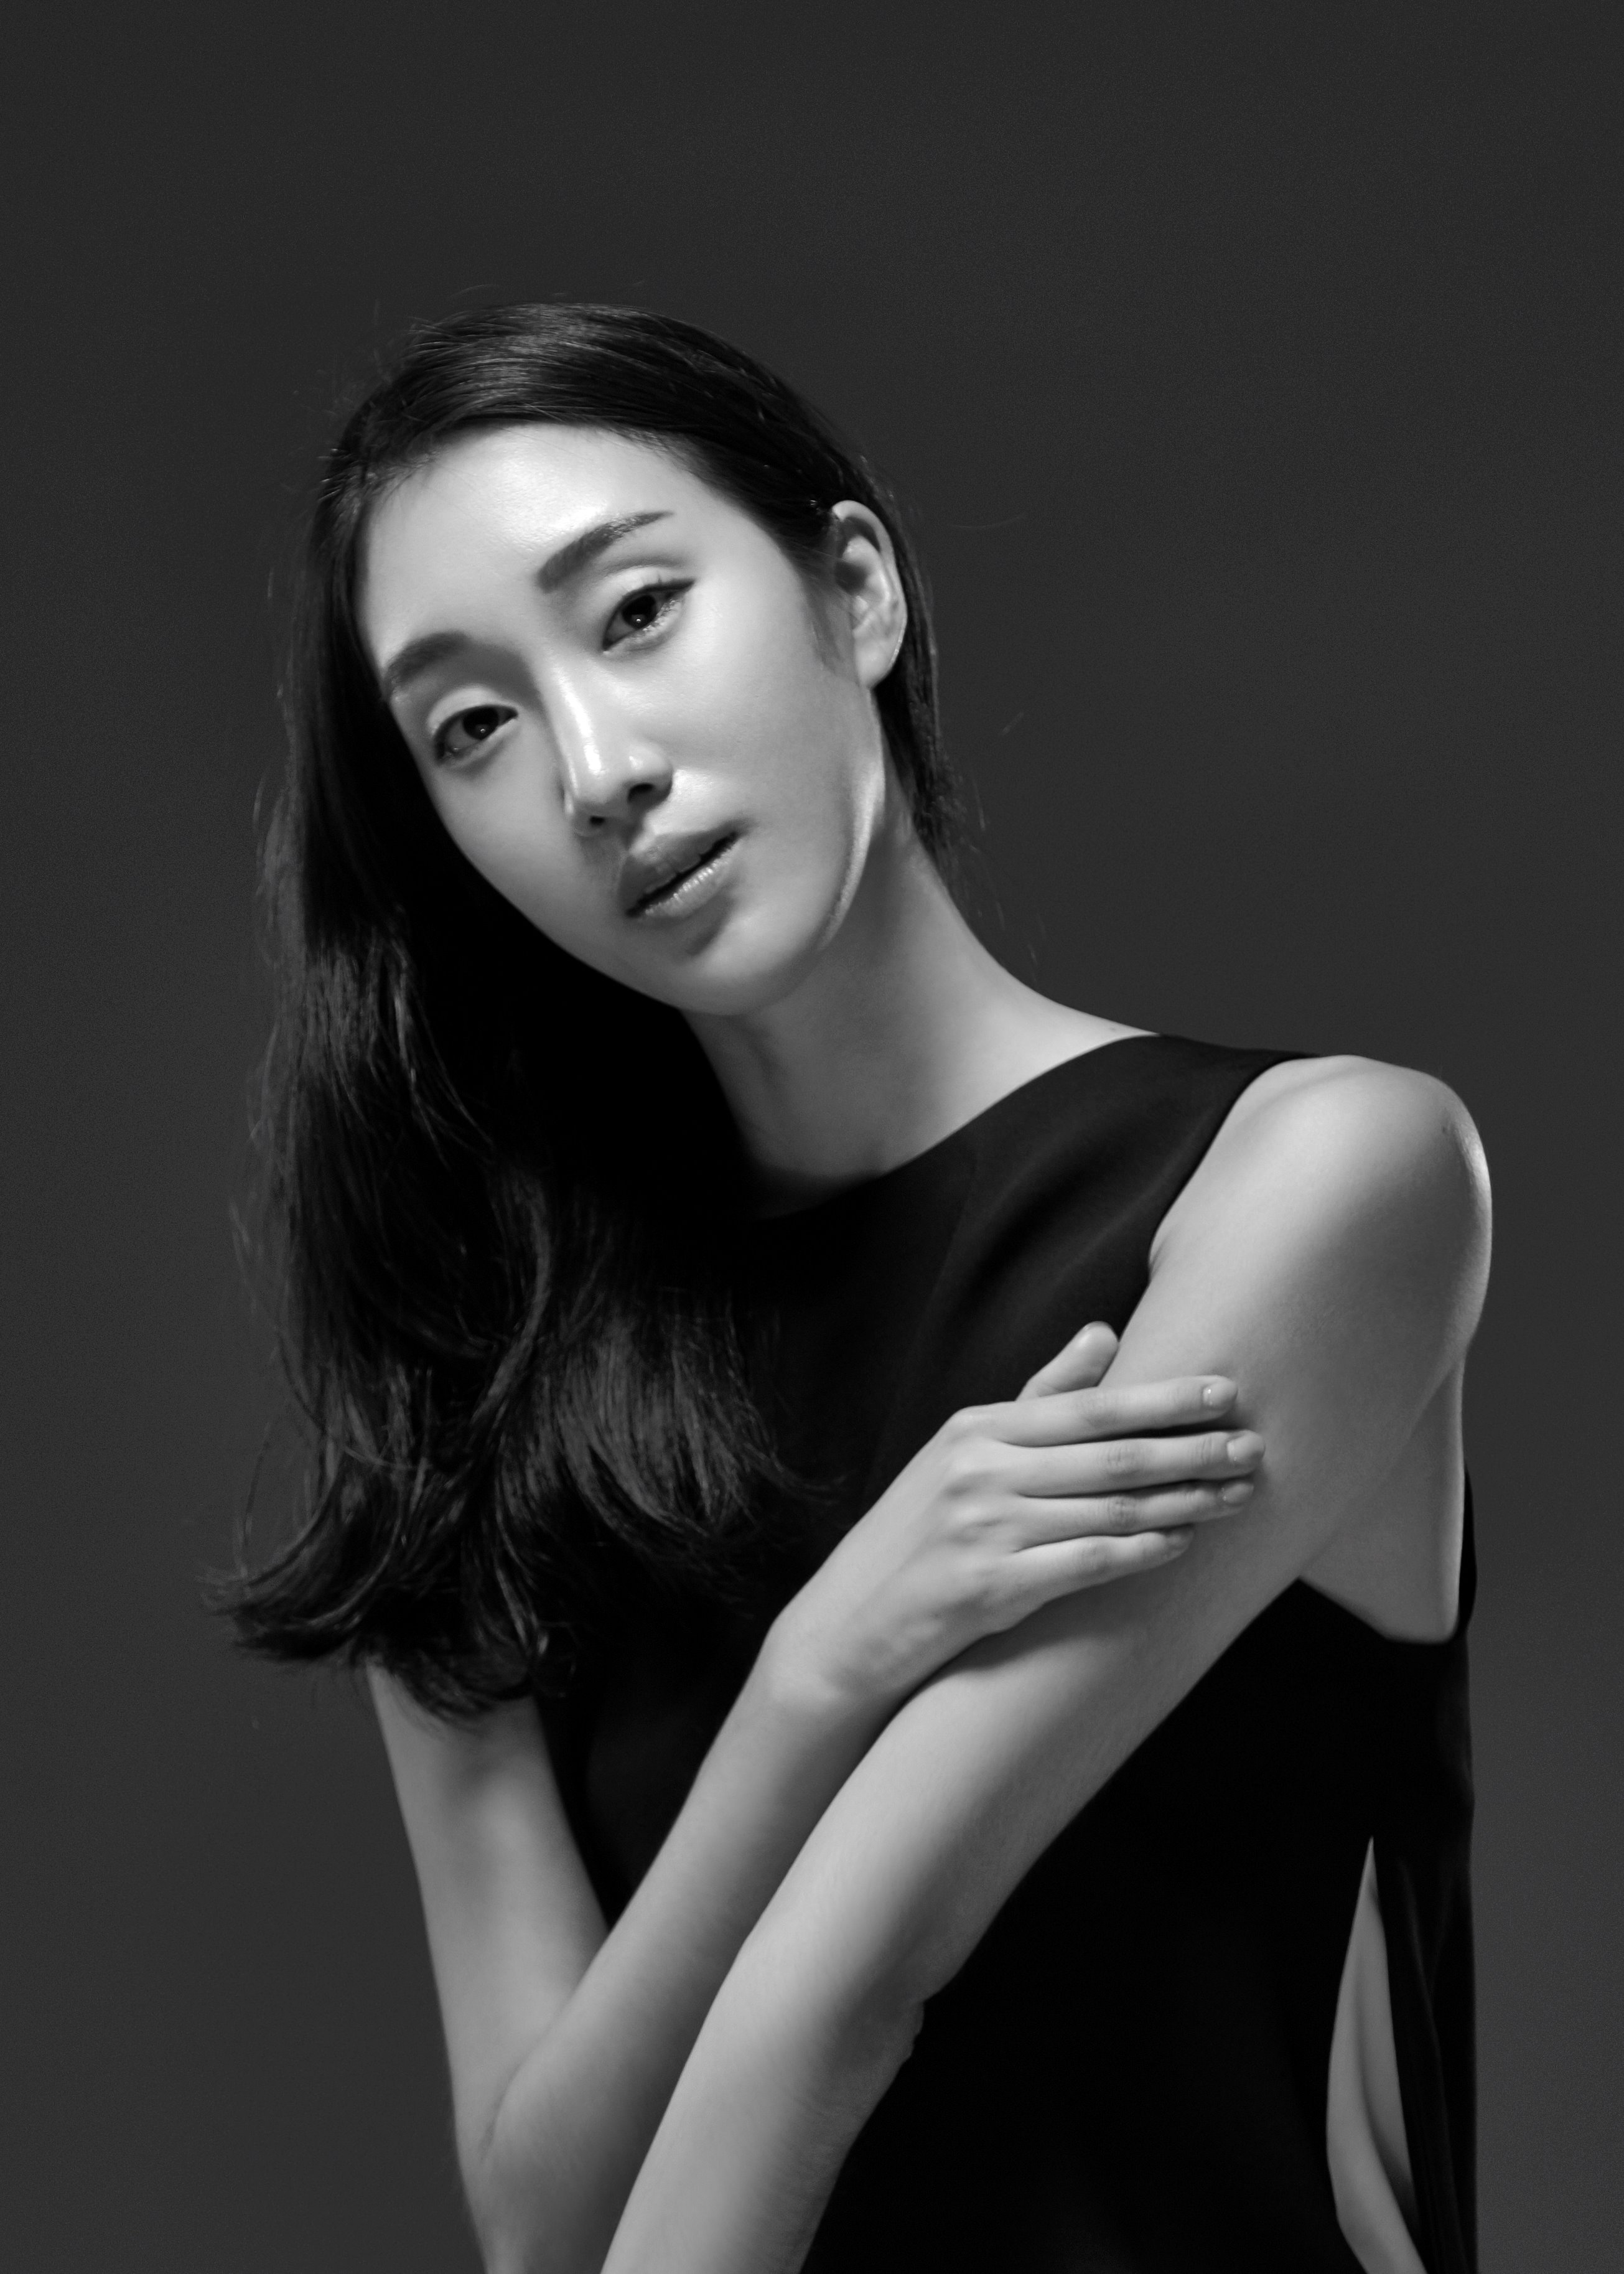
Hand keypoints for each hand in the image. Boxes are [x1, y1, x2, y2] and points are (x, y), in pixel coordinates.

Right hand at [766, 1322, 1261, 1716]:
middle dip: (1192, 1451)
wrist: (851, 1621)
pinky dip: (1138, 1552)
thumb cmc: (922, 1533)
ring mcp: (985, 1528)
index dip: (1164, 1398)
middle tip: (1254, 1448)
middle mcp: (981, 1470)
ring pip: (1109, 1508)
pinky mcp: (990, 1587)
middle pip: (1111, 1455)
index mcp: (979, 1428)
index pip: (1090, 1405)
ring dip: (1183, 1503)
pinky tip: (1178, 1545)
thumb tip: (1103, 1332)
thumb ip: (1038, 1396)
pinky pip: (1085, 1563)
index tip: (1226, 1391)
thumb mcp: (965, 1452)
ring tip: (1236, 1498)